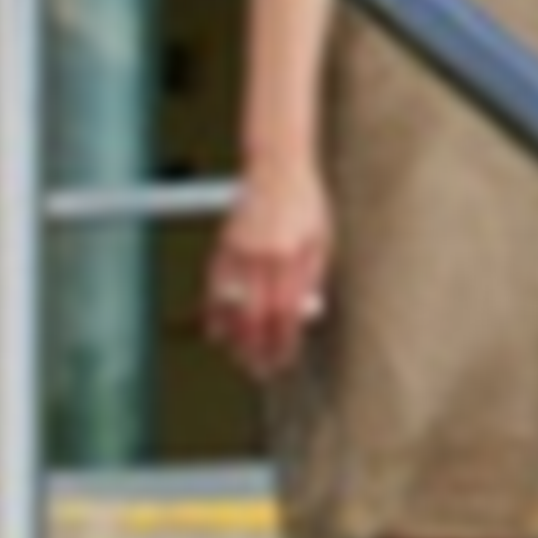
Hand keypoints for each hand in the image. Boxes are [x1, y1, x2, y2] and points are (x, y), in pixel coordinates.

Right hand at [205, 183, 329, 373]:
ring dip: (235, 338)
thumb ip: (312, 278)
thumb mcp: (323, 240)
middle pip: (256, 317)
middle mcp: (263, 257)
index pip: (285, 313)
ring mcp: (239, 252)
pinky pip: (214, 287)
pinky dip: (214, 313)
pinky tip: (216, 332)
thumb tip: (304, 315)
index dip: (283, 342)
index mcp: (292, 256)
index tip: (284, 359)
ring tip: (240, 358)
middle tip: (261, 370)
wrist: (277, 167)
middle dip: (258, 349)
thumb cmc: (306, 203)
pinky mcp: (223, 245)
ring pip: (231, 306)